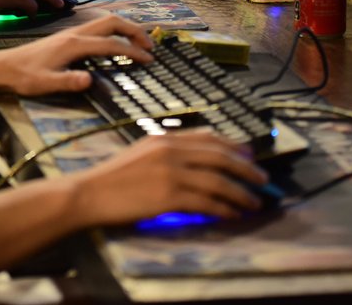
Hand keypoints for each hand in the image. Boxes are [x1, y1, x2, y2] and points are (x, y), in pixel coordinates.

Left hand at [0, 15, 153, 96]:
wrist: (3, 67)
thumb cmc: (23, 77)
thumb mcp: (44, 84)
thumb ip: (67, 82)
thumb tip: (89, 81)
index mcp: (72, 45)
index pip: (110, 44)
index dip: (132, 51)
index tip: (148, 60)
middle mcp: (74, 33)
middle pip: (112, 22)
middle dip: (134, 31)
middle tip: (151, 45)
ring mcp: (71, 32)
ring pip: (105, 21)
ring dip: (125, 28)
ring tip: (140, 41)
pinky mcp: (68, 36)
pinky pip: (97, 27)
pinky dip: (114, 30)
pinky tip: (116, 41)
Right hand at [72, 131, 268, 224]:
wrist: (90, 193)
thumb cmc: (112, 178)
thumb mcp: (140, 154)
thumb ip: (167, 153)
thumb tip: (196, 164)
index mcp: (163, 138)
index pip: (207, 137)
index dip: (233, 145)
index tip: (249, 154)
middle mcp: (170, 151)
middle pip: (220, 157)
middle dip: (246, 168)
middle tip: (262, 179)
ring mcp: (171, 173)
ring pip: (218, 181)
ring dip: (241, 192)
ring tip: (254, 201)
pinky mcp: (169, 196)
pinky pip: (207, 202)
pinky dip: (224, 208)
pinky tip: (233, 214)